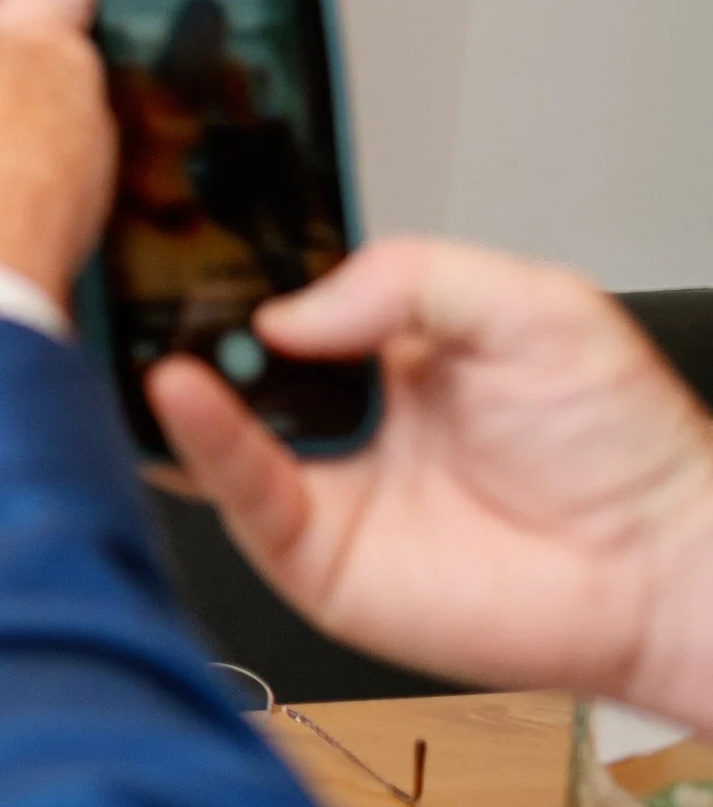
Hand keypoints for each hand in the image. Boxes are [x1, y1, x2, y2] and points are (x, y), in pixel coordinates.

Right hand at [150, 237, 712, 729]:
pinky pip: (238, 492)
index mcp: (383, 351)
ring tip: (150, 333)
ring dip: (171, 380)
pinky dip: (199, 440)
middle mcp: (339, 419)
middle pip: (230, 363)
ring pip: (212, 429)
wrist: (656, 566)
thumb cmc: (619, 447)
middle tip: (155, 285)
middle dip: (185, 323)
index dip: (235, 274)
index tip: (191, 240)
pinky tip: (181, 391)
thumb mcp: (531, 306)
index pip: (281, 300)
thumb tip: (289, 309)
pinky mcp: (308, 555)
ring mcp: (318, 487)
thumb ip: (412, 279)